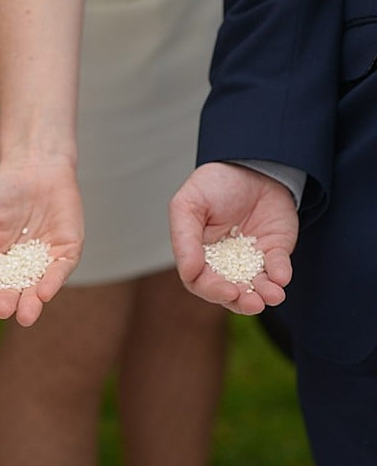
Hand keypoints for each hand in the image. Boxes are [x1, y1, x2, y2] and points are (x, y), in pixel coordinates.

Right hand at [0, 158, 83, 325]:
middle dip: (7, 302)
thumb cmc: (0, 195)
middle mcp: (21, 270)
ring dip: (31, 304)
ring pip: (38, 290)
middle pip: (13, 293)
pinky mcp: (67, 252)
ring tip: (24, 316)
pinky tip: (44, 294)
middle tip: (0, 308)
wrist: (33, 166)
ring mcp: (45, 262)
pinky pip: (60, 271)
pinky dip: (53, 283)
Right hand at [169, 162, 298, 314]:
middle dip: (241, 300)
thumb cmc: (214, 183)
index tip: (228, 291)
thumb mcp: (188, 205)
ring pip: (255, 286)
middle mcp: (222, 261)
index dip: (213, 290)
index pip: (201, 281)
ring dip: (263, 295)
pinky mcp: (274, 250)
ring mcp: (250, 258)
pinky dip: (280, 274)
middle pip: (228, 290)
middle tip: (252, 302)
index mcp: (197, 254)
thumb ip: (184, 239)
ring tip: (272, 296)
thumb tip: (189, 273)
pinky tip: (281, 277)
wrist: (252, 163)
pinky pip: (277, 268)